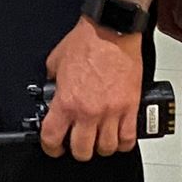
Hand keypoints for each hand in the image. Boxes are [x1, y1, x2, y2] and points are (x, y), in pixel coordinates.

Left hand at [40, 20, 141, 159]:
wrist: (111, 30)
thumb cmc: (86, 42)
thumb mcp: (56, 62)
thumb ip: (52, 82)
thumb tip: (52, 93)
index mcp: (66, 101)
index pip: (52, 137)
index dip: (51, 148)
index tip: (54, 147)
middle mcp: (88, 111)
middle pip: (82, 150)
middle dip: (77, 151)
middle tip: (77, 144)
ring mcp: (111, 111)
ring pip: (106, 148)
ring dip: (101, 148)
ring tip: (98, 140)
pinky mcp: (130, 107)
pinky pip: (128, 138)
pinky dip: (122, 143)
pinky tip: (117, 137)